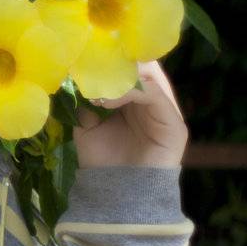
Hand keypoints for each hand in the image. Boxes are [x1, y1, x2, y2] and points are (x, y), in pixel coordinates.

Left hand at [73, 61, 187, 167]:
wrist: (117, 193)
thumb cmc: (103, 158)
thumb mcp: (85, 124)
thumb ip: (82, 100)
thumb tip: (71, 76)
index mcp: (134, 95)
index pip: (128, 62)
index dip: (108, 53)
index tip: (82, 52)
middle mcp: (153, 98)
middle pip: (141, 63)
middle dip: (113, 59)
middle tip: (87, 61)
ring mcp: (166, 110)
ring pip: (148, 76)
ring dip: (118, 76)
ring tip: (93, 88)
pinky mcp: (175, 125)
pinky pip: (155, 95)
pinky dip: (129, 92)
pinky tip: (105, 102)